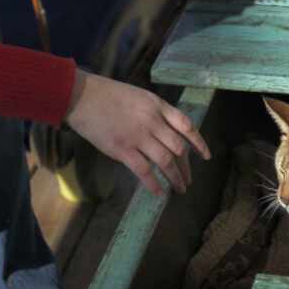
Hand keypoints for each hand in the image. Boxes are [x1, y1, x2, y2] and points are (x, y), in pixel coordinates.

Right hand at [64, 69, 210, 195]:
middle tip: (188, 180)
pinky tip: (160, 193)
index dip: (199, 143)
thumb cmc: (108, 95)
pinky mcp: (123, 149)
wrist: (82, 96)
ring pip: (166, 162)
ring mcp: (139, 136)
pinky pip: (144, 171)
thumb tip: (167, 133)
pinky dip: (154, 184)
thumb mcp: (139, 97)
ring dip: (176, 178)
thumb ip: (155, 113)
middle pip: (179, 148)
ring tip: (180, 189)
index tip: (206, 156)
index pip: (187, 126)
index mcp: (158, 106)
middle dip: (186, 167)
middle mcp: (153, 122)